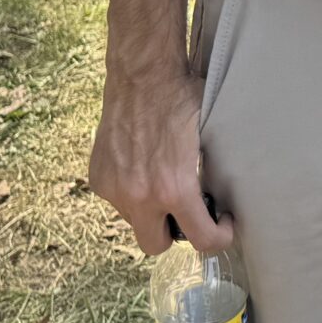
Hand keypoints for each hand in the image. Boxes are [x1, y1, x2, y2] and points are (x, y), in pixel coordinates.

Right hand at [90, 61, 231, 256]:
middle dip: (174, 233)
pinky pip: (117, 200)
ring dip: (149, 210)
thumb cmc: (182, 100)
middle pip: (156, 246)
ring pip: (135, 221)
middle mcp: (141, 197)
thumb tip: (223, 196)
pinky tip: (140, 166)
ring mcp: (115, 189)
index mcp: (175, 189)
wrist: (142, 76)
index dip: (219, 236)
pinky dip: (130, 191)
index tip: (222, 222)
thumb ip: (210, 174)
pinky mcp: (99, 178)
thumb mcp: (210, 139)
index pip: (202, 240)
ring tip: (161, 179)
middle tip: (187, 210)